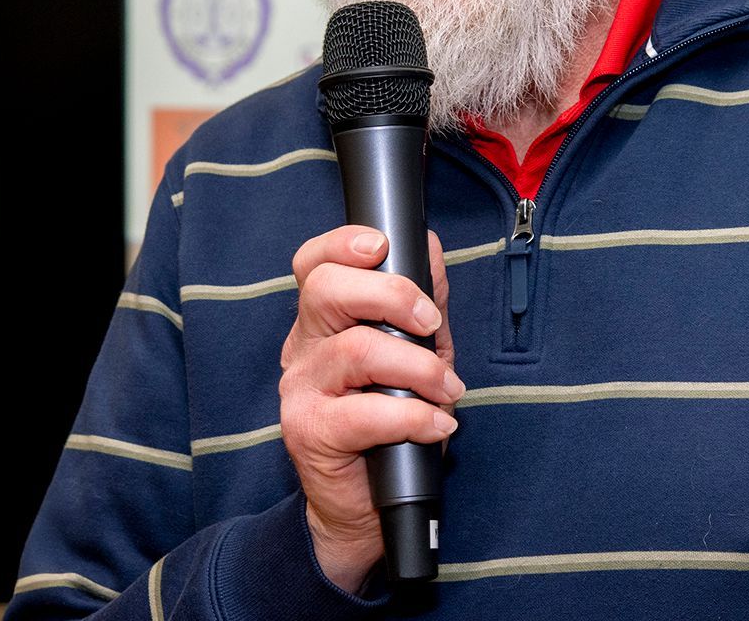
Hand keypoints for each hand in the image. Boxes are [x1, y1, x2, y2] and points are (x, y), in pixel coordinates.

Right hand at [281, 225, 460, 591]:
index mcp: (322, 321)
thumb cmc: (389, 421)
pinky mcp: (310, 432)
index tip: (382, 246)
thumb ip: (422, 303)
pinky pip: (365, 413)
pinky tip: (437, 425)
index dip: (342, 245)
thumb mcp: (414, 352)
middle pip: (326, 291)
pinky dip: (414, 417)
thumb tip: (429, 249)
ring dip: (418, 369)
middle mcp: (303, 348)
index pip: (313, 265)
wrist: (365, 503)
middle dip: (390, 295)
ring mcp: (301, 389)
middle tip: (430, 324)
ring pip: (355, 351)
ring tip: (447, 390)